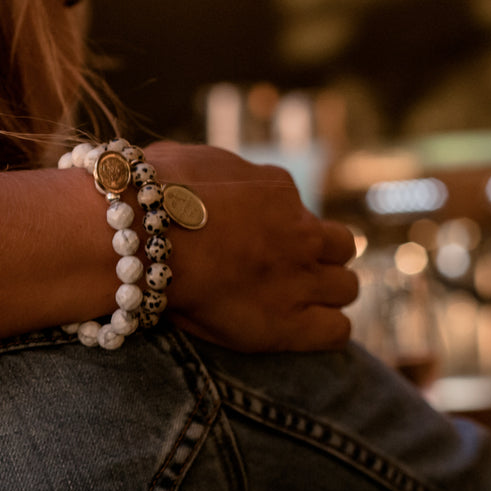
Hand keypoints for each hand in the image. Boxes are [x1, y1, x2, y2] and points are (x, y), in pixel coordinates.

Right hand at [145, 142, 357, 351]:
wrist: (143, 236)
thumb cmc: (152, 194)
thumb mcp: (191, 159)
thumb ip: (216, 171)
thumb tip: (213, 178)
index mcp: (278, 190)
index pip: (299, 209)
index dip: (280, 227)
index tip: (253, 239)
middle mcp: (300, 233)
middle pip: (342, 246)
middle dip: (320, 257)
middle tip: (286, 271)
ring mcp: (299, 279)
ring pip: (347, 288)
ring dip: (327, 293)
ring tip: (297, 304)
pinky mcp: (287, 324)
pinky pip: (336, 331)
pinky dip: (325, 331)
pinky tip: (302, 331)